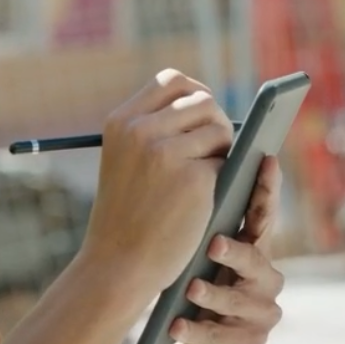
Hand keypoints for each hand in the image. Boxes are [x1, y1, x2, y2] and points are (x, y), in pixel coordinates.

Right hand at [82, 69, 234, 289]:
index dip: (196, 93)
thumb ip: (153, 128)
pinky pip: (227, 163)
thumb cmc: (126, 212)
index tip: (203, 114)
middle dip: (216, 123)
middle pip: (203, 100)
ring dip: (223, 151)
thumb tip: (209, 104)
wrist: (117, 262)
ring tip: (205, 177)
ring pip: (221, 129)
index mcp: (121, 121)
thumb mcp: (124, 158)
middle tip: (211, 152)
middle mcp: (140, 130)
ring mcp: (166, 153)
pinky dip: (223, 180)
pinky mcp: (194, 179)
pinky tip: (204, 199)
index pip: (172, 81)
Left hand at [166, 156, 285, 343]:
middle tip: (213, 244)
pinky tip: (176, 326)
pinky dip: (197, 330)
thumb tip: (189, 173)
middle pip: (257, 260)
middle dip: (236, 252)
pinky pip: (223, 336)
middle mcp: (266, 279)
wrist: (189, 343)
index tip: (266, 160)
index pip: (263, 215)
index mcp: (253, 250)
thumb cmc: (191, 289)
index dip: (267, 188)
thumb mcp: (195, 256)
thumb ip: (203, 227)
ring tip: (190, 288)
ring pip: (238, 300)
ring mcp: (261, 313)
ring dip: (213, 294)